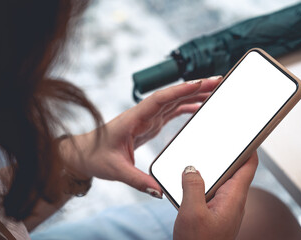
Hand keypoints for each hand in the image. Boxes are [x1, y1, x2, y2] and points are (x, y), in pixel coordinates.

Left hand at [61, 76, 222, 197]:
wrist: (84, 153)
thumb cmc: (95, 156)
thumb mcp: (116, 170)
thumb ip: (138, 181)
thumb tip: (159, 191)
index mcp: (134, 119)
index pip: (159, 99)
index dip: (180, 90)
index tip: (199, 83)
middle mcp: (143, 115)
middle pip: (172, 96)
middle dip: (194, 87)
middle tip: (216, 82)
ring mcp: (147, 118)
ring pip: (174, 101)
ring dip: (193, 94)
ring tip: (213, 90)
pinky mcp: (150, 125)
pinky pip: (171, 112)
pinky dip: (186, 106)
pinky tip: (198, 106)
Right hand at [173, 151, 257, 239]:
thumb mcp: (192, 212)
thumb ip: (193, 186)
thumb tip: (191, 169)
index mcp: (233, 198)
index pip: (249, 166)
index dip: (248, 148)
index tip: (242, 136)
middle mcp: (233, 202)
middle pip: (232, 172)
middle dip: (222, 158)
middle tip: (209, 146)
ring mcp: (225, 209)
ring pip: (220, 183)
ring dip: (208, 174)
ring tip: (193, 166)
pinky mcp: (215, 215)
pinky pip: (211, 194)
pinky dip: (202, 186)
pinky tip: (189, 187)